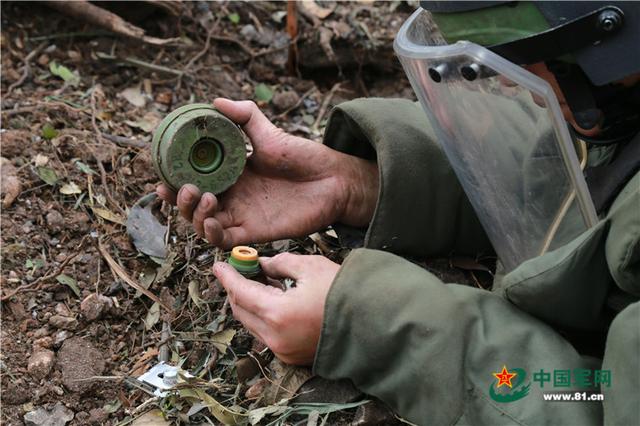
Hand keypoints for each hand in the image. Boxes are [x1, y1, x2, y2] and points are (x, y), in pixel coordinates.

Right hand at [157, 98, 377, 247]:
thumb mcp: (269, 132)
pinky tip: (213, 221)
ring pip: (204, 225)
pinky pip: (225, 241)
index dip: (175, 182)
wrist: (332, 179)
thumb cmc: (302, 155)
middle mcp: (232, 197)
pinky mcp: (255, 232)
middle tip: (185, 188)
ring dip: (195, 216)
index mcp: (229, 175)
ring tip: (205, 197)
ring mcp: (242, 216)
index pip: (193, 181)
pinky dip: (212, 234)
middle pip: (193, 207)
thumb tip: (215, 102)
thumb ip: (243, 116)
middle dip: (180, 201)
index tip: (163, 176)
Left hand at [213, 253, 338, 364]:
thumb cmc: (344, 292)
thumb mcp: (310, 267)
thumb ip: (280, 264)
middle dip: (236, 289)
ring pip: (252, 324)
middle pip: (240, 310)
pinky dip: (263, 316)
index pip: (240, 292)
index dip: (228, 276)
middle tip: (241, 269)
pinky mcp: (291, 356)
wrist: (373, 323)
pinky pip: (266, 334)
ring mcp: (282, 350)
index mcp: (277, 314)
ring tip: (260, 281)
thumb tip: (262, 265)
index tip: (219, 265)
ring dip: (249, 302)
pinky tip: (274, 299)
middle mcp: (275, 337)